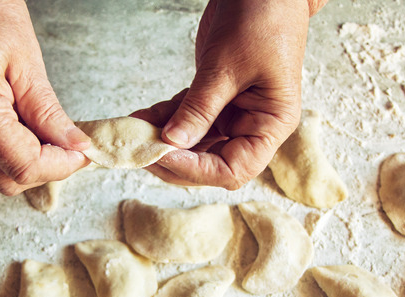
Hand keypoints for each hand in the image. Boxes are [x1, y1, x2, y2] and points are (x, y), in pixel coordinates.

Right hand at [0, 0, 90, 194]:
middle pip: (9, 179)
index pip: (22, 164)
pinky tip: (35, 133)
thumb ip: (49, 113)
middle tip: (73, 147)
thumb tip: (76, 147)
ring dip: (33, 166)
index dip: (59, 165)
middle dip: (47, 170)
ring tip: (55, 138)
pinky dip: (19, 155)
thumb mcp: (28, 63)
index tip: (83, 152)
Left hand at [133, 0, 312, 189]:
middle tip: (139, 150)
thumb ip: (200, 108)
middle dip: (173, 159)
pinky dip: (163, 119)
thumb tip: (172, 143)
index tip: (163, 154)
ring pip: (193, 143)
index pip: (232, 170)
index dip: (195, 169)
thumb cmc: (262, 19)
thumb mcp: (227, 67)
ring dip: (162, 141)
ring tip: (133, 134)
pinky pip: (186, 118)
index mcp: (271, 125)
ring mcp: (232, 113)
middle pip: (210, 162)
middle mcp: (252, 126)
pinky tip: (139, 118)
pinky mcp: (214, 97)